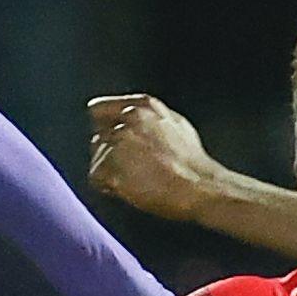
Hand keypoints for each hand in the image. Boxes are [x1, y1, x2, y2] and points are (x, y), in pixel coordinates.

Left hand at [87, 94, 224, 221]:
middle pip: (98, 138)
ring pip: (98, 159)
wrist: (199, 186)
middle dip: (109, 154)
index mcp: (142, 106)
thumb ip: (150, 118)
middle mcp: (128, 119)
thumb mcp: (176, 124)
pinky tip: (129, 188)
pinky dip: (108, 186)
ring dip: (110, 172)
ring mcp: (119, 142)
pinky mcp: (113, 166)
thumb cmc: (192, 162)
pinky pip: (96, 178)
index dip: (103, 129)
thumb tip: (135, 119)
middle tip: (131, 169)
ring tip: (136, 180)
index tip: (107, 141)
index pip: (99, 110)